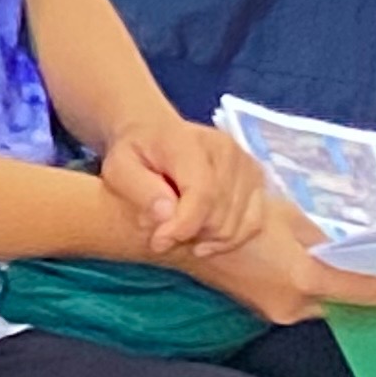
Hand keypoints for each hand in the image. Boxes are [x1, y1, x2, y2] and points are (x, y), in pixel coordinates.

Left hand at [94, 116, 269, 258]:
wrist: (155, 133)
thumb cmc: (135, 153)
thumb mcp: (119, 168)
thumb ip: (140, 189)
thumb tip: (167, 214)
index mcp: (189, 142)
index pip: (201, 192)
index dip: (182, 226)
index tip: (158, 242)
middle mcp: (225, 149)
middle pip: (220, 214)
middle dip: (190, 235)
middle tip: (163, 235)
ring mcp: (246, 163)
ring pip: (236, 224)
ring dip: (207, 239)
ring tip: (180, 233)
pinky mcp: (256, 179)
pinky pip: (253, 224)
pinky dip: (229, 240)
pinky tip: (203, 241)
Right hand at [184, 206, 375, 324]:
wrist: (178, 230)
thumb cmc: (228, 214)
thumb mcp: (283, 213)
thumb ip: (318, 234)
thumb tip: (344, 245)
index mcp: (302, 279)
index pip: (360, 289)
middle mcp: (292, 304)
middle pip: (343, 301)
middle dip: (371, 290)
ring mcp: (276, 309)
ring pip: (324, 301)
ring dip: (343, 288)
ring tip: (371, 269)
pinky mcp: (264, 305)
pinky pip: (305, 299)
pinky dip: (321, 287)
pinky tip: (330, 269)